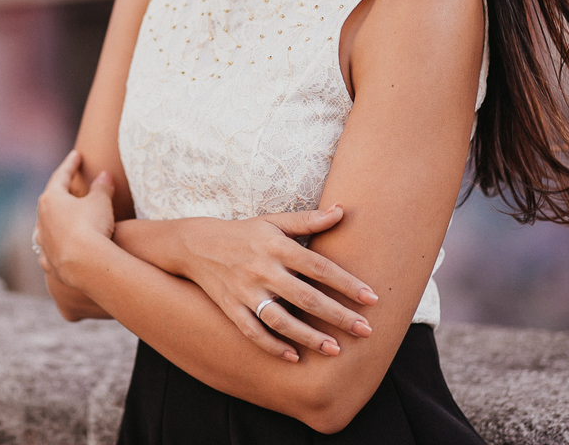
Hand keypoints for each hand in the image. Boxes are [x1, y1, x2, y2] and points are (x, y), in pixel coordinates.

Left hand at [35, 150, 116, 286]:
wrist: (84, 263)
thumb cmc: (91, 225)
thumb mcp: (100, 201)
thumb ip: (101, 187)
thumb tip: (105, 175)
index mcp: (52, 199)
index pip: (61, 176)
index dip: (71, 164)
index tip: (77, 155)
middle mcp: (42, 219)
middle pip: (51, 201)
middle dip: (61, 192)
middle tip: (69, 184)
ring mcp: (44, 242)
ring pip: (47, 226)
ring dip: (56, 220)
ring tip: (63, 217)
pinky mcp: (49, 261)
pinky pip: (50, 249)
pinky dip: (56, 245)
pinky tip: (57, 247)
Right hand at [176, 207, 377, 361]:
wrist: (196, 245)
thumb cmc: (245, 233)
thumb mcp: (274, 221)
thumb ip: (308, 220)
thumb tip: (342, 210)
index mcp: (277, 246)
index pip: (319, 267)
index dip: (347, 283)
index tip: (371, 299)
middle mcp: (262, 269)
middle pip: (305, 297)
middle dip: (337, 315)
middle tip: (365, 331)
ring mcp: (245, 292)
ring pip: (280, 319)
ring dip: (308, 336)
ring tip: (335, 350)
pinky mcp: (232, 309)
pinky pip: (253, 332)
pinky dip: (273, 346)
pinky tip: (295, 357)